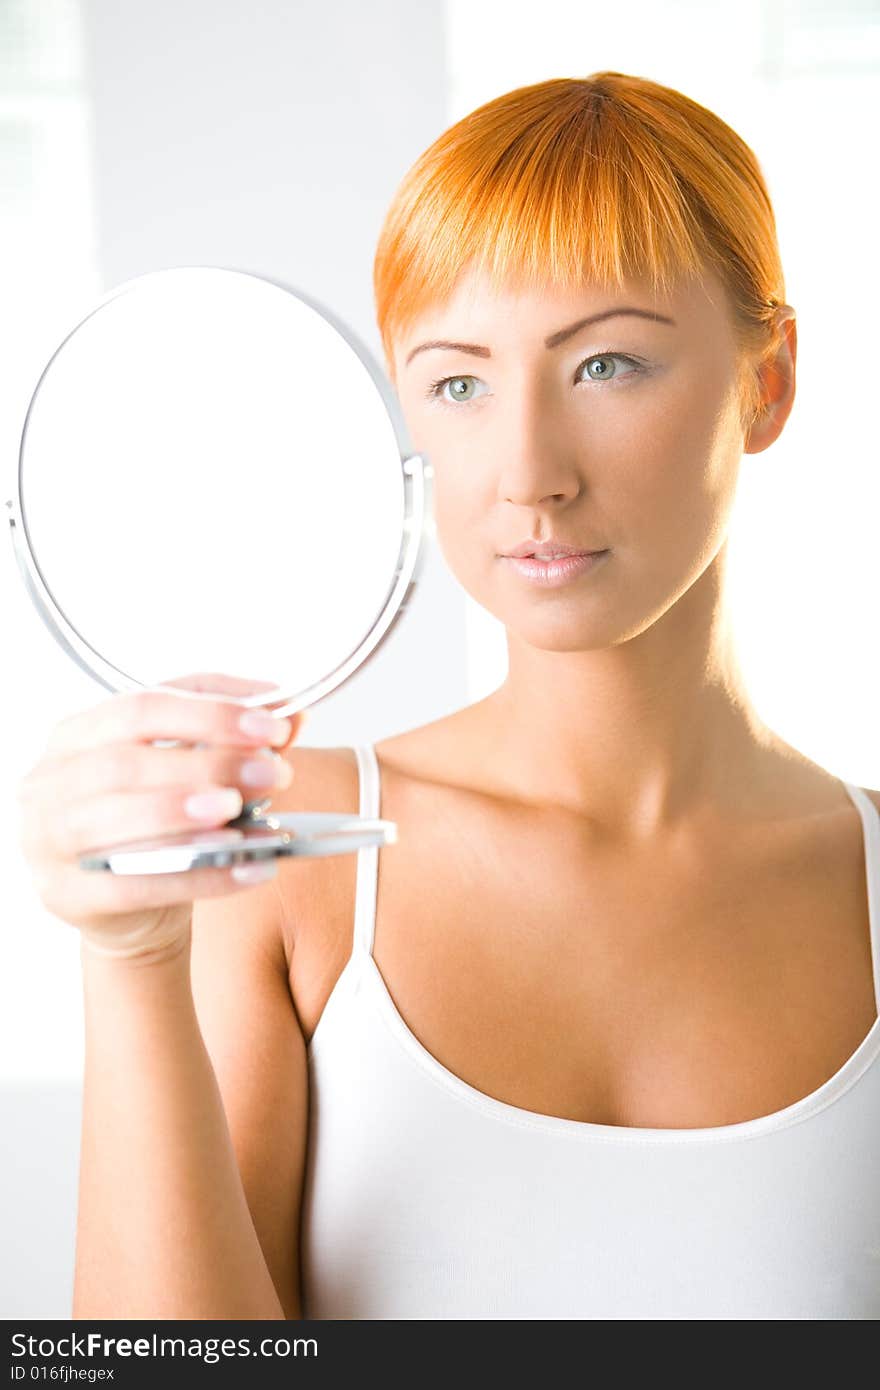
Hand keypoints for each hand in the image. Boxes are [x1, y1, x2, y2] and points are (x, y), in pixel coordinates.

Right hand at [16, 673, 305, 962]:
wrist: (128, 911)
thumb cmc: (155, 826)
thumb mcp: (190, 774)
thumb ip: (236, 742)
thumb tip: (293, 714)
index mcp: (78, 733)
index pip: (142, 705)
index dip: (210, 713)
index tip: (271, 725)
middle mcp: (51, 780)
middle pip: (126, 761)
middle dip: (207, 763)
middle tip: (271, 772)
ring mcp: (49, 839)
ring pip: (114, 819)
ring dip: (184, 812)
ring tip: (241, 811)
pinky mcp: (67, 894)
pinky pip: (135, 885)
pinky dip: (198, 877)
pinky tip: (248, 868)